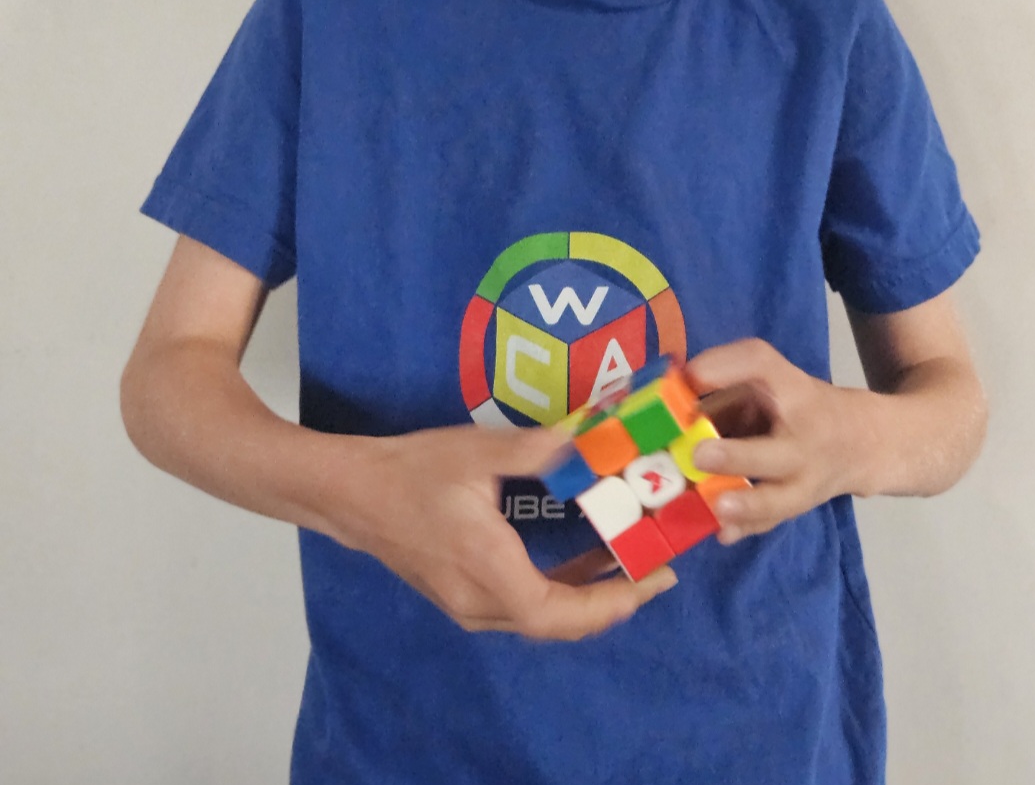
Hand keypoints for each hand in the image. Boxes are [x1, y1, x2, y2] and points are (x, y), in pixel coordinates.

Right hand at [314, 423, 676, 638]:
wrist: (351, 493)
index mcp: (485, 567)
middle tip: (656, 571)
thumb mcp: (474, 451)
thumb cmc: (410, 470)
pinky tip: (582, 564)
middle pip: (555, 624)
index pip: (556, 611)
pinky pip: (522, 607)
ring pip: (539, 619)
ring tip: (629, 566)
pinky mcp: (461, 596)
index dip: (608, 602)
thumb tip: (589, 437)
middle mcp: (478, 601)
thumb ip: (534, 449)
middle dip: (611, 603)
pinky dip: (559, 593)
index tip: (651, 578)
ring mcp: (467, 604)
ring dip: (587, 600)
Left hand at [685, 339, 872, 543]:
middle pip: (775, 450)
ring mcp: (806, 478)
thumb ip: (723, 381)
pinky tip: (722, 533)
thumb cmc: (795, 404)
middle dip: (738, 457)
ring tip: (718, 508)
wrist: (861, 441)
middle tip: (700, 455)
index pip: (760, 365)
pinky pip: (773, 522)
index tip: (691, 375)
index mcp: (789, 388)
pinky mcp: (799, 506)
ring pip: (781, 499)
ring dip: (748, 506)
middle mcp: (801, 437)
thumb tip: (667, 389)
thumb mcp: (768, 378)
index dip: (725, 368)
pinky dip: (748, 528)